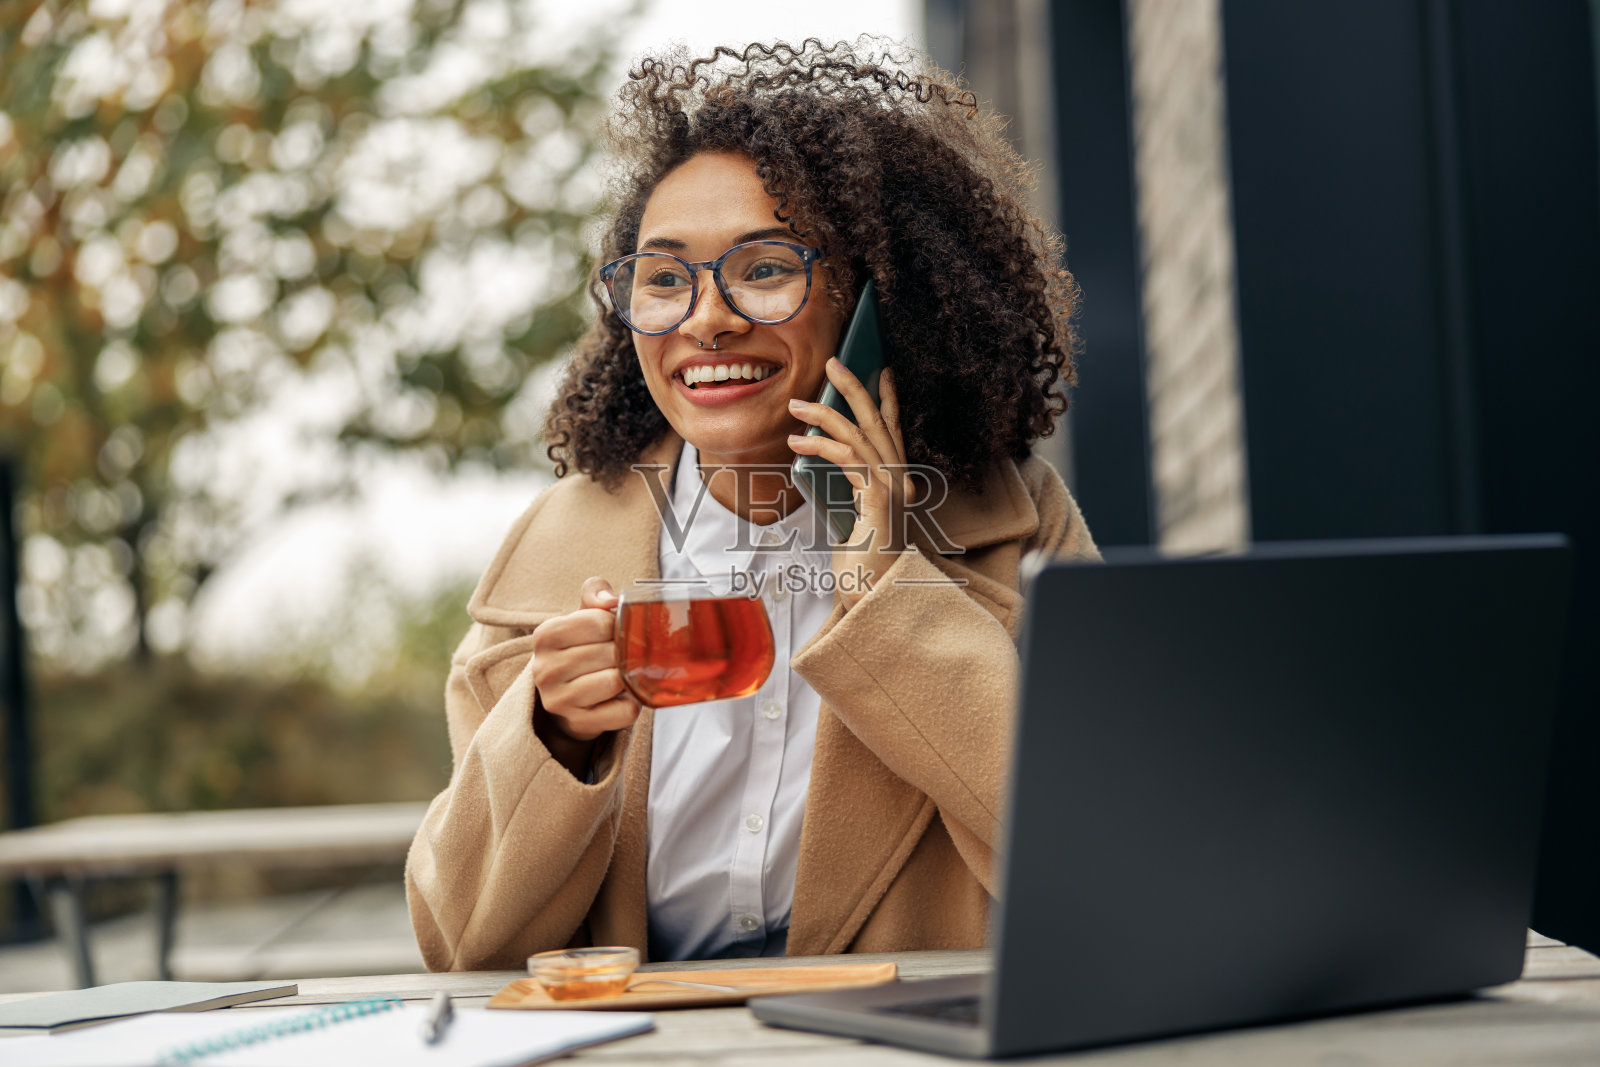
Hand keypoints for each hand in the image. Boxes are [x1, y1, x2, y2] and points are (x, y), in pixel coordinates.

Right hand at [529, 577, 639, 772]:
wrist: (566, 700)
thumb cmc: (579, 649)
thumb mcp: (581, 616)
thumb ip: (595, 594)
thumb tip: (610, 600)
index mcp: (546, 635)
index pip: (600, 622)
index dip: (616, 626)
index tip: (612, 633)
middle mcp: (545, 669)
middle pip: (610, 652)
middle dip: (623, 653)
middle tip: (617, 657)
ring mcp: (559, 700)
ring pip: (616, 681)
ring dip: (626, 678)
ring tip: (617, 676)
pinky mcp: (578, 723)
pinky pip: (625, 711)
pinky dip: (631, 704)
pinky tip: (618, 699)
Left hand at [786, 360, 910, 603]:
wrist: (875, 599)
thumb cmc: (863, 567)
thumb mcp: (851, 519)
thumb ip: (847, 489)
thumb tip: (820, 458)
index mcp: (898, 485)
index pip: (894, 432)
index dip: (889, 400)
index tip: (881, 372)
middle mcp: (901, 482)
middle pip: (879, 422)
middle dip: (855, 388)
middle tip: (834, 362)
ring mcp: (892, 488)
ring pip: (860, 434)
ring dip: (825, 412)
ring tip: (797, 403)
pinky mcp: (878, 496)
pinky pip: (847, 458)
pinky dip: (821, 444)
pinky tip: (798, 442)